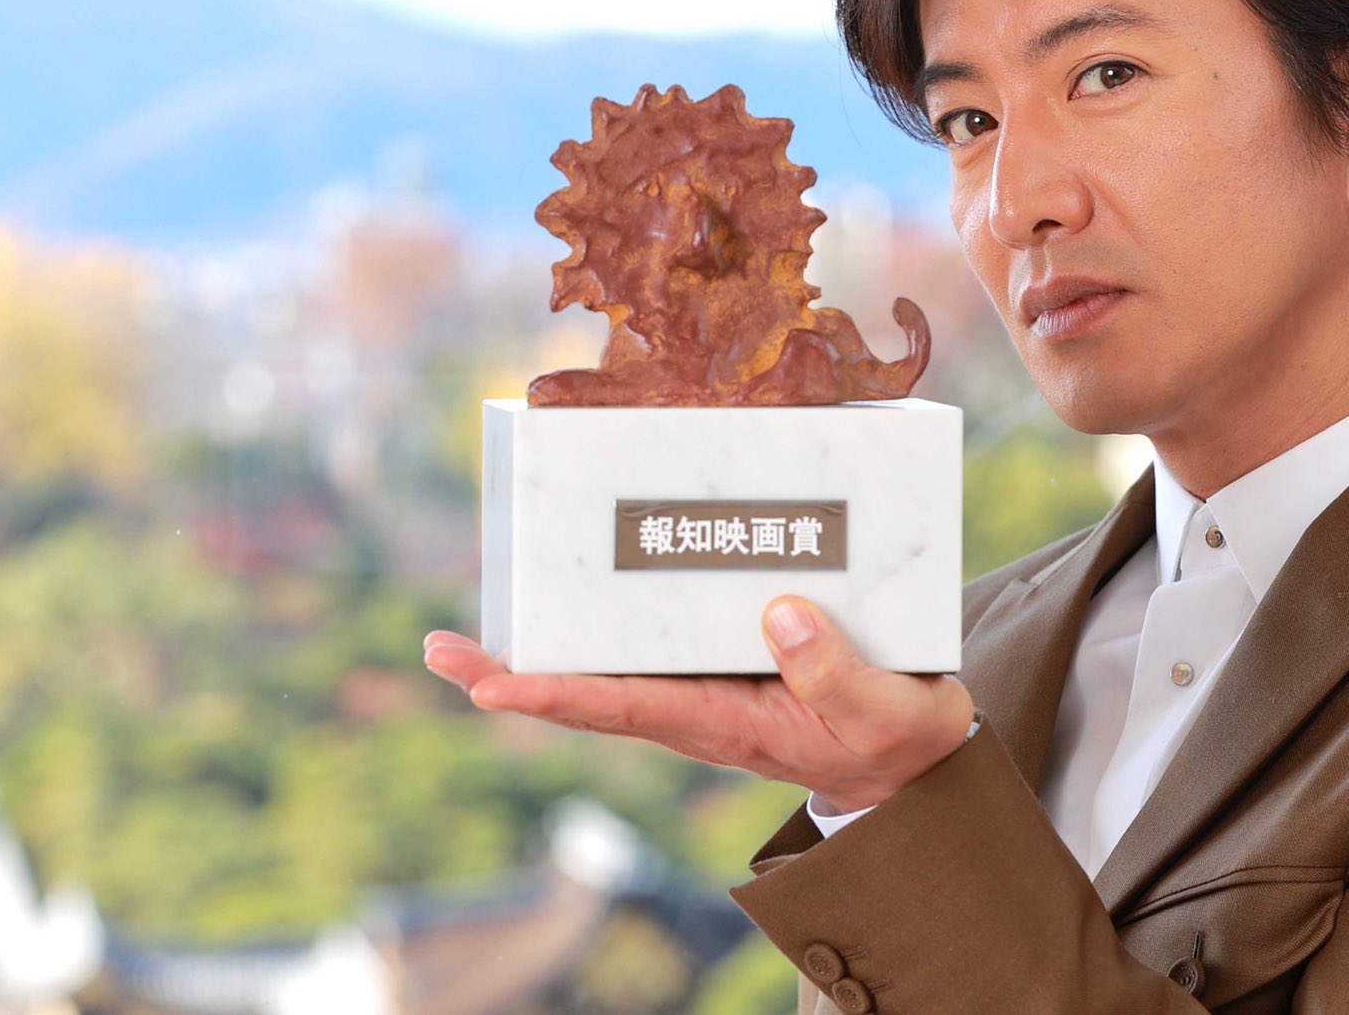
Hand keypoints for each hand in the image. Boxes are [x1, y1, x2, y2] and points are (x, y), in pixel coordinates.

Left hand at [422, 596, 973, 812]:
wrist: (911, 755)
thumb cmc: (896, 735)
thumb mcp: (882, 708)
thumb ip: (834, 671)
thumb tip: (777, 613)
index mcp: (727, 724)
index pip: (623, 709)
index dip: (554, 693)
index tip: (488, 685)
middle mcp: (696, 709)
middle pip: (587, 691)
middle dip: (513, 671)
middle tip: (437, 648)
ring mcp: (701, 689)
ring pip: (604, 668)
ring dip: (539, 648)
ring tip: (466, 628)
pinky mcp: (717, 664)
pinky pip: (643, 645)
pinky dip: (596, 623)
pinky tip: (570, 593)